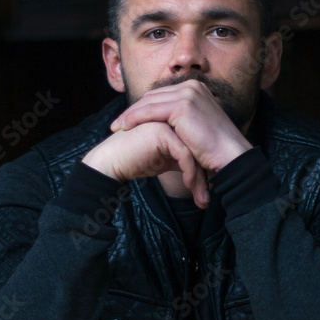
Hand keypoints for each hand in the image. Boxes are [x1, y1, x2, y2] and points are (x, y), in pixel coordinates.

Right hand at [82, 121, 209, 207]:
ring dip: (199, 178)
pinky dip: (189, 172)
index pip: (196, 145)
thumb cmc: (135, 161)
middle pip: (197, 148)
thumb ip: (182, 158)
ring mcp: (167, 123)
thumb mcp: (165, 160)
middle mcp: (172, 120)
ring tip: (202, 198)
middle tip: (206, 199)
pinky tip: (188, 185)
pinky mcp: (162, 132)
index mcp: (174, 123)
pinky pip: (184, 154)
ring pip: (193, 151)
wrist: (112, 162)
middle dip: (204, 176)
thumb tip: (203, 170)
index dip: (203, 169)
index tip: (206, 190)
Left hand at [109, 80, 251, 173]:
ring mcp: (188, 93)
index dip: (142, 107)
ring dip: (130, 114)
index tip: (128, 120)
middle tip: (118, 123)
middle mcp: (192, 86)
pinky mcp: (182, 106)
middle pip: (152, 96)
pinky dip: (134, 118)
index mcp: (196, 88)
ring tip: (117, 127)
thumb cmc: (214, 149)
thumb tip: (164, 125)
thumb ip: (181, 121)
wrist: (230, 156)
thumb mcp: (196, 128)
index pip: (161, 95)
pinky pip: (150, 111)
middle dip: (133, 110)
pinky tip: (124, 127)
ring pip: (148, 102)